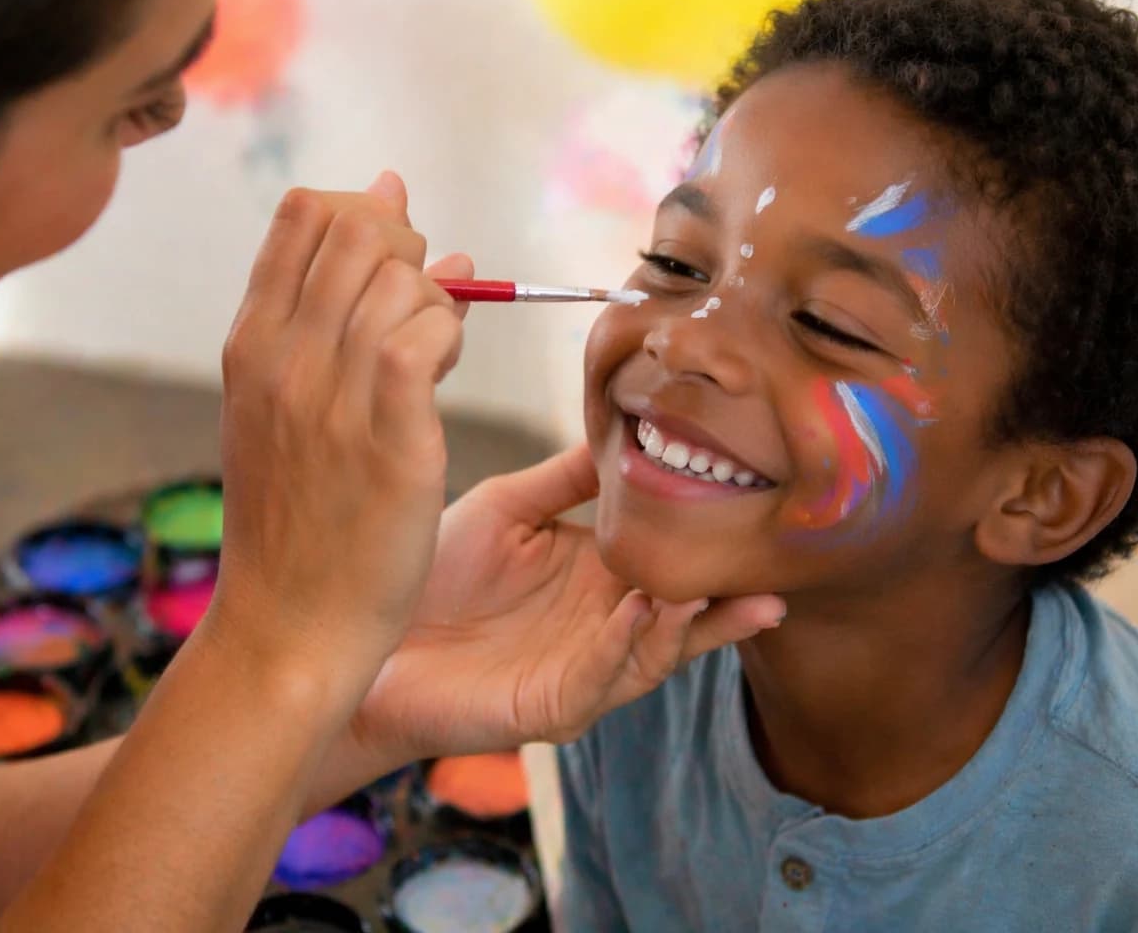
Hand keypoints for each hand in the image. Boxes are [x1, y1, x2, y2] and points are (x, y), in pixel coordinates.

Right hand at [211, 172, 465, 685]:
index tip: (388, 265)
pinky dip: (449, 335)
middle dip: (406, 248)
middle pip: (358, 227)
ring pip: (401, 276)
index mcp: (249, 344)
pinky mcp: (389, 434)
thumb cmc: (297, 520)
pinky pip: (428, 332)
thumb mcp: (285, 412)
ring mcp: (331, 393)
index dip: (362, 215)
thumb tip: (416, 231)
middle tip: (416, 309)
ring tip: (430, 358)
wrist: (288, 624)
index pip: (304, 213)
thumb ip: (332, 322)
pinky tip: (442, 375)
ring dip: (433, 301)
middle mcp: (282, 356)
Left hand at [349, 445, 786, 759]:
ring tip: (706, 585)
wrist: (366, 634)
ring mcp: (583, 671)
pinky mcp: (552, 705)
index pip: (670, 563)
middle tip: (771, 574)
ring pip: (654, 654)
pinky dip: (621, 647)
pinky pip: (598, 678)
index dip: (708, 547)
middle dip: (725, 600)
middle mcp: (602, 627)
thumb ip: (566, 478)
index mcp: (598, 579)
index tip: (750, 514)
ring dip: (684, 624)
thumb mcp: (506, 507)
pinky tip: (637, 612)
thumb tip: (622, 431)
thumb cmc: (432, 574)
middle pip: (682, 617)